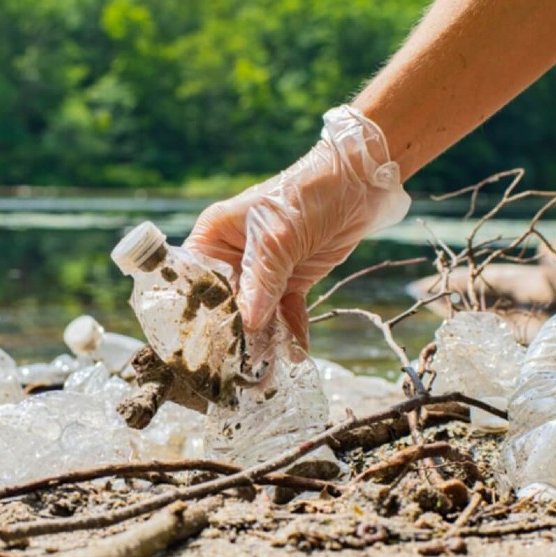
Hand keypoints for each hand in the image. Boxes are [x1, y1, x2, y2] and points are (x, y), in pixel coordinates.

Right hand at [184, 105, 409, 351]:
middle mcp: (232, 256)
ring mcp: (263, 270)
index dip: (195, 314)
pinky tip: (295, 354)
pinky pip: (285, 312)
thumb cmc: (307, 193)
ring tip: (266, 374)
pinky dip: (291, 332)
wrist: (361, 181)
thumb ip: (261, 282)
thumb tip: (249, 325)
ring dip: (263, 341)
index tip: (200, 348)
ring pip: (256, 314)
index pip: (194, 281)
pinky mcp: (291, 278)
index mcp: (214, 237)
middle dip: (233, 336)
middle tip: (236, 370)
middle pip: (225, 304)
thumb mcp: (278, 237)